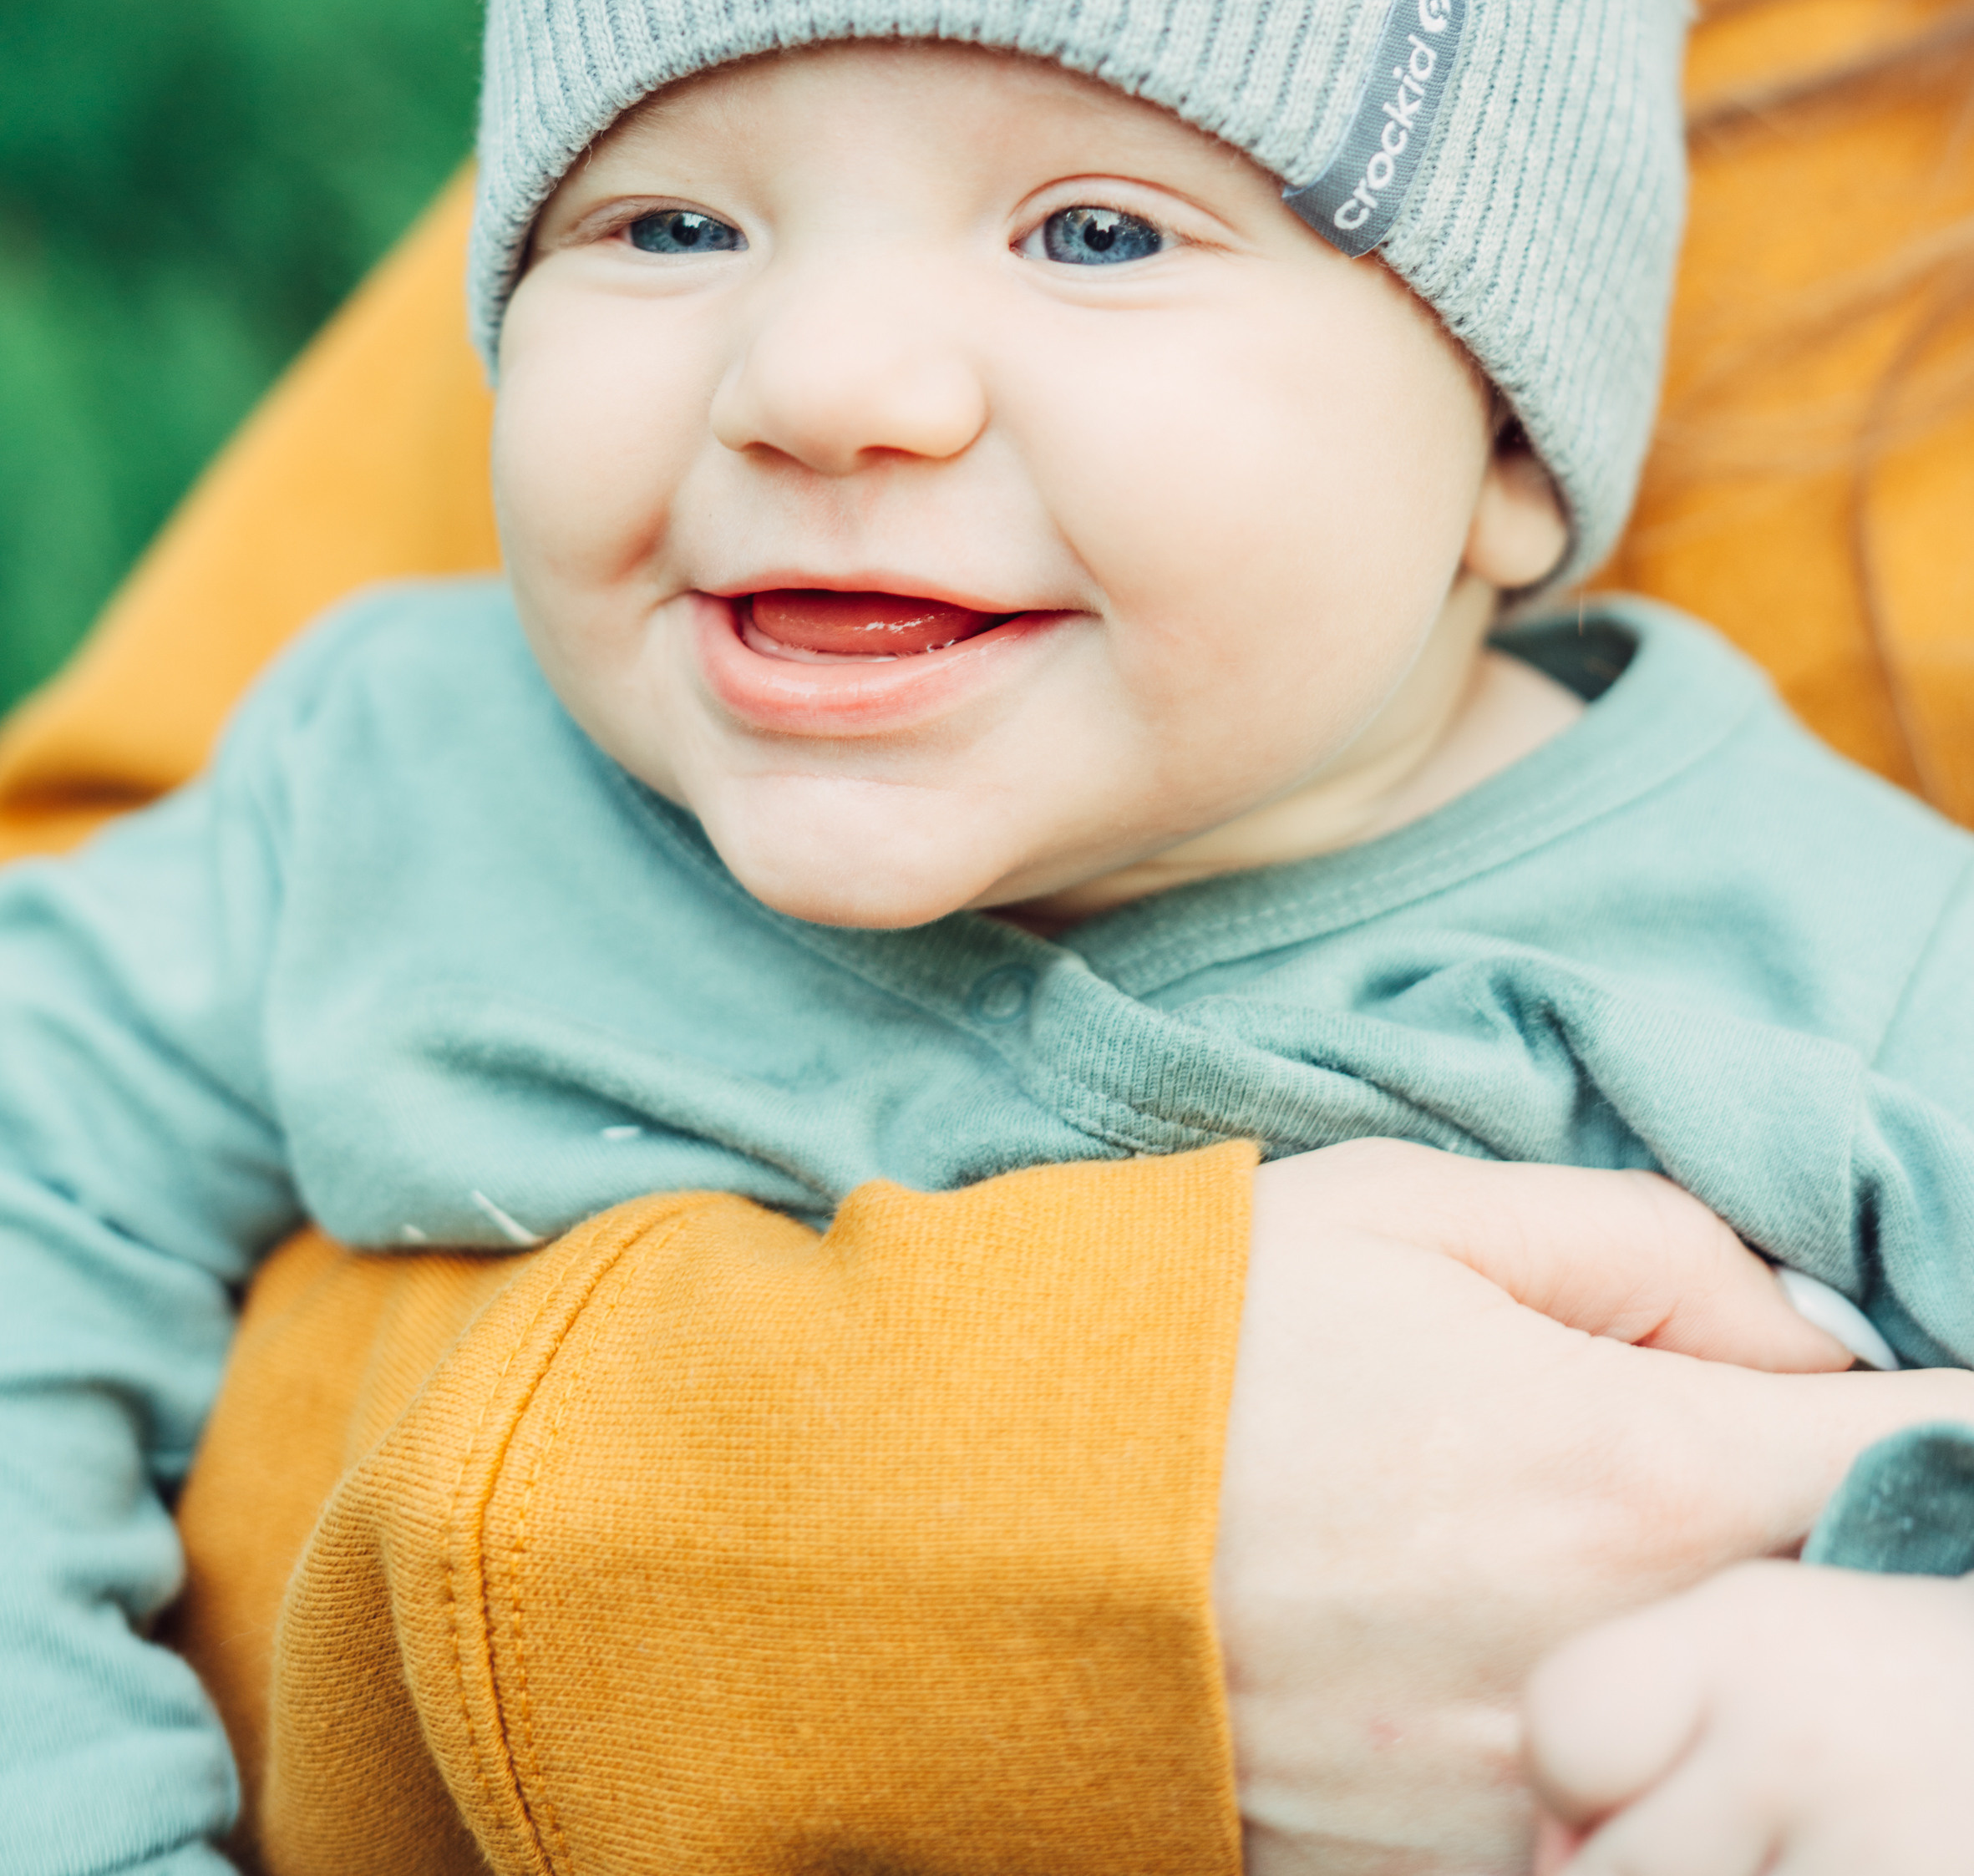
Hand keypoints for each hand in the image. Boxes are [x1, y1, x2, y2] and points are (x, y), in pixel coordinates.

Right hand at [1212, 1141, 1973, 1874]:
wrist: (975, 1520)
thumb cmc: (1198, 1339)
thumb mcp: (1421, 1211)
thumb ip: (1653, 1246)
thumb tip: (1802, 1320)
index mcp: (1637, 1471)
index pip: (1919, 1448)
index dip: (1930, 1404)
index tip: (1895, 1385)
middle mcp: (1622, 1656)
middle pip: (1843, 1604)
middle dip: (1815, 1522)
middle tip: (1714, 1457)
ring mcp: (1537, 1789)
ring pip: (1717, 1714)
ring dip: (1697, 1631)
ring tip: (1553, 1546)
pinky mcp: (1445, 1870)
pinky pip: (1587, 1798)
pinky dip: (1580, 1721)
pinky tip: (1467, 1643)